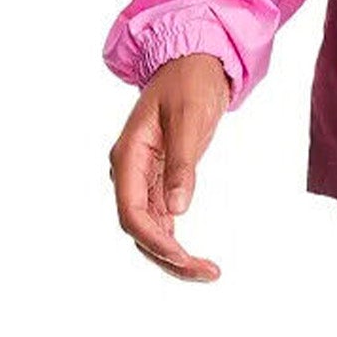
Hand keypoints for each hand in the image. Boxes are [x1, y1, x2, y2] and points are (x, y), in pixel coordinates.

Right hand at [109, 53, 232, 279]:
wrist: (192, 63)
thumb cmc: (189, 83)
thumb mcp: (189, 119)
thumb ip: (182, 164)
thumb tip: (178, 209)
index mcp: (129, 156)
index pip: (132, 212)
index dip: (155, 240)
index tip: (184, 257)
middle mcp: (130, 171)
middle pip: (139, 228)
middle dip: (168, 256)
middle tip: (207, 273)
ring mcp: (142, 177)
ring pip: (150, 228)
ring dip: (173, 254)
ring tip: (208, 272)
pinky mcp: (158, 178)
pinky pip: (161, 218)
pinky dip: (176, 239)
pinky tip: (195, 257)